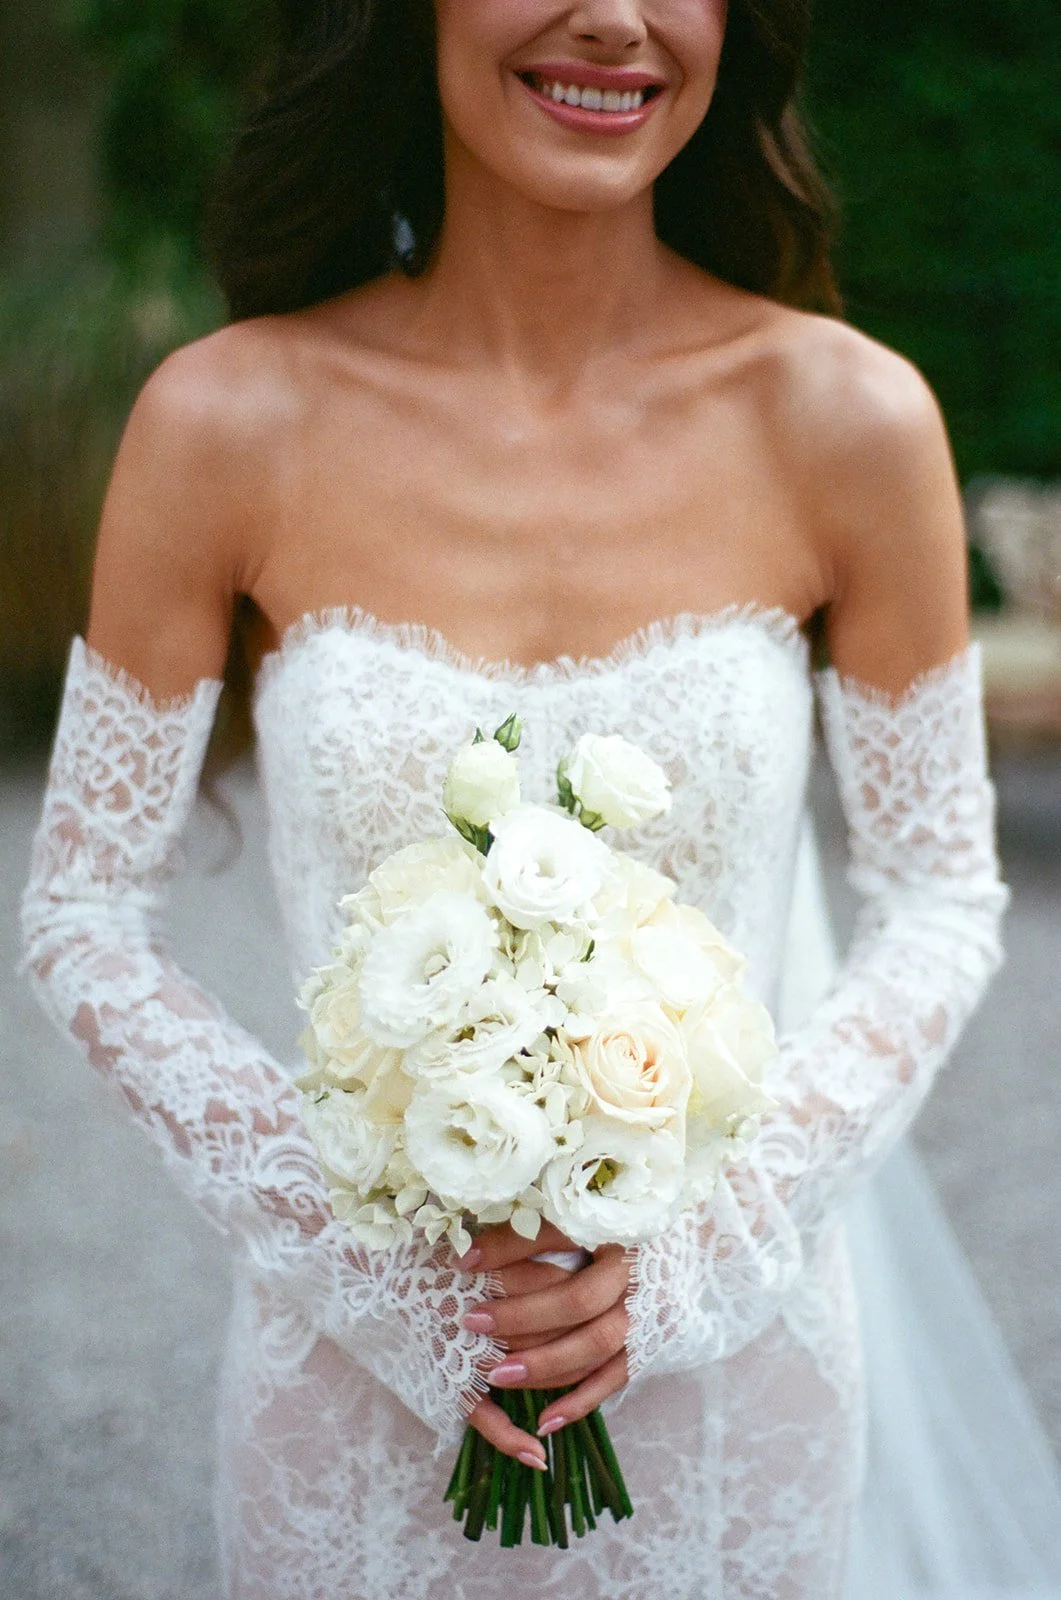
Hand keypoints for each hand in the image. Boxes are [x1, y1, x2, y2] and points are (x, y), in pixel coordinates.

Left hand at [458, 1220, 630, 1463]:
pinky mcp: (651, 1342)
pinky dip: (579, 1401)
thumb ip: (528, 1227)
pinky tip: (544, 1421)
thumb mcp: (576, 1208)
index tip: (463, 1263)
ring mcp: (649, 1311)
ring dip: (544, 1363)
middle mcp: (637, 1270)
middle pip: (577, 1300)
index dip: (508, 1249)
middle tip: (473, 1322)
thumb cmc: (616, 1215)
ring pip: (595, 1345)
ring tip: (496, 1375)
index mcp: (617, 1225)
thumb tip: (469, 1256)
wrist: (678, 1237)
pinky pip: (614, 1377)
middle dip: (521, 1316)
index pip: (555, 1236)